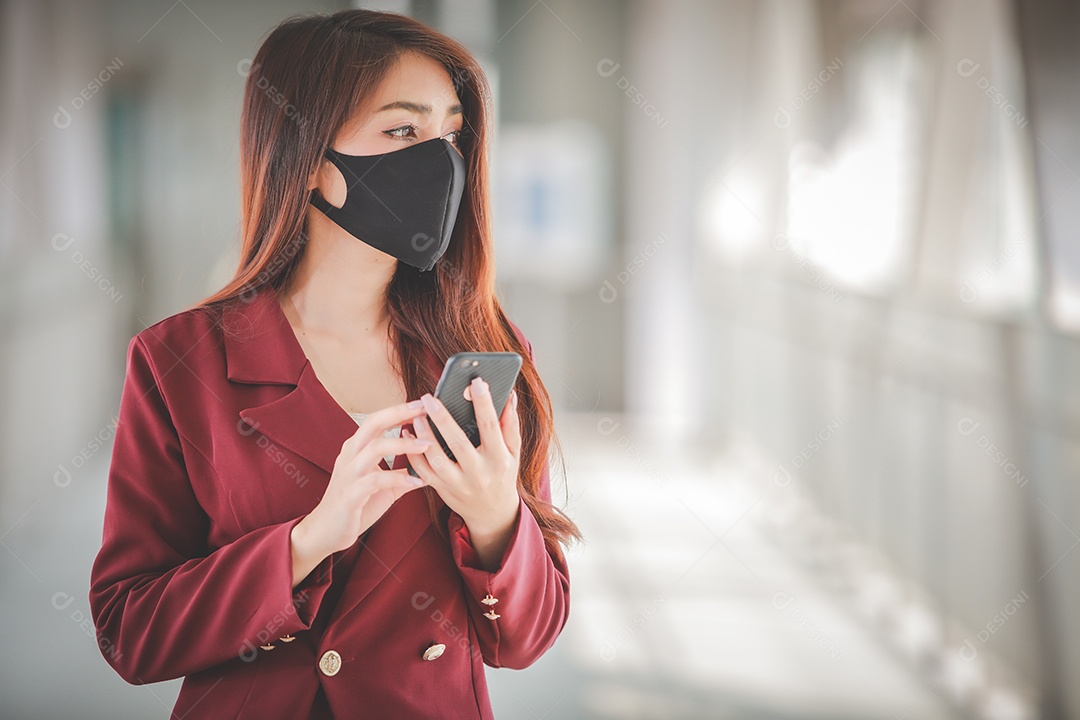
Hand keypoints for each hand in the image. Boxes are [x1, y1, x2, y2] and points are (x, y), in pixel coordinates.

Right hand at [293, 400, 432, 566]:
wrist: (326, 531)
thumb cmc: (355, 505)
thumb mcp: (384, 486)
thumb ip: (402, 472)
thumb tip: (429, 465)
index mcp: (356, 449)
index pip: (377, 421)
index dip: (399, 410)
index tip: (423, 404)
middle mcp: (350, 456)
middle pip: (372, 424)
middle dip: (399, 413)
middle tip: (424, 410)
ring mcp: (349, 474)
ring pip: (375, 448)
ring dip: (404, 444)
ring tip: (427, 445)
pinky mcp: (350, 494)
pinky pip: (375, 480)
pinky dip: (398, 478)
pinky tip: (417, 481)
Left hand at [403, 379, 521, 568]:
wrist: (493, 514)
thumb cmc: (503, 475)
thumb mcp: (514, 453)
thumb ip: (510, 425)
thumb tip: (509, 396)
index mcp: (499, 460)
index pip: (491, 428)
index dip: (484, 404)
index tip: (476, 382)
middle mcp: (479, 473)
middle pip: (458, 443)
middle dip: (443, 418)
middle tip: (430, 398)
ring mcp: (458, 484)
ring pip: (437, 459)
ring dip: (424, 436)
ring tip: (417, 415)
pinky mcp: (442, 490)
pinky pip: (423, 472)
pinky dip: (413, 454)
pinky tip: (407, 434)